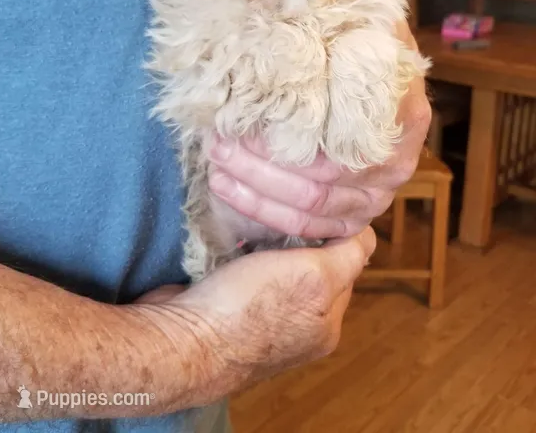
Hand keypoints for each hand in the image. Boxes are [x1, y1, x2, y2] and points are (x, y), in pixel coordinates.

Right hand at [132, 229, 374, 404]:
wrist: (180, 341)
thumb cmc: (247, 311)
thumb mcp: (315, 278)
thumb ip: (349, 256)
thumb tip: (367, 234)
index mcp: (327, 324)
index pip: (347, 260)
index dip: (335, 229)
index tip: (317, 206)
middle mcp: (300, 327)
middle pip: (313, 259)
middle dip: (301, 235)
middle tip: (284, 212)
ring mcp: (262, 319)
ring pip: (278, 261)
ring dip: (270, 240)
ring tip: (258, 224)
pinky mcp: (228, 309)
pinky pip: (247, 269)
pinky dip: (243, 251)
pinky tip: (236, 241)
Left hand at [208, 20, 430, 238]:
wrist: (387, 94)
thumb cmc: (369, 60)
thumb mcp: (371, 33)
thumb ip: (358, 19)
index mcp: (404, 114)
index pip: (348, 137)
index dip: (294, 135)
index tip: (249, 115)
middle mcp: (396, 162)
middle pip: (322, 181)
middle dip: (261, 166)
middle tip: (217, 143)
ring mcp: (377, 196)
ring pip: (310, 208)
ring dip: (255, 190)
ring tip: (216, 164)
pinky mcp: (354, 218)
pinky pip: (306, 227)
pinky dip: (262, 212)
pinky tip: (226, 190)